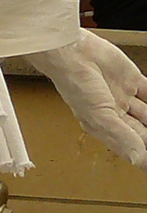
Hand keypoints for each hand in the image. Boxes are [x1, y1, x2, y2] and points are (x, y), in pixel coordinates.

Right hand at [30, 30, 146, 169]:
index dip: (144, 156)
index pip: (131, 147)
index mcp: (104, 126)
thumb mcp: (98, 116)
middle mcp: (115, 113)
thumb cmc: (73, 83)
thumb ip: (121, 137)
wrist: (72, 53)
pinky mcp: (133, 80)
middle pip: (143, 132)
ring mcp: (125, 97)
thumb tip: (139, 160)